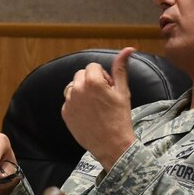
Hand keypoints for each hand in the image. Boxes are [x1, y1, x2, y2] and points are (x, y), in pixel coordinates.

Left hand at [60, 47, 136, 169]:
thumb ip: (121, 68)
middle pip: (82, 74)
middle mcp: (77, 89)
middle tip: (103, 97)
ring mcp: (69, 102)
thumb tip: (129, 49)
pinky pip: (69, 101)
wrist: (111, 145)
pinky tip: (89, 114)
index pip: (93, 66)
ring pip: (74, 86)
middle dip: (92, 81)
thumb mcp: (123, 91)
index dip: (103, 76)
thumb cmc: (120, 118)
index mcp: (92, 82)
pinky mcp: (65, 113)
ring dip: (83, 91)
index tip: (109, 88)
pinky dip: (77, 104)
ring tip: (95, 106)